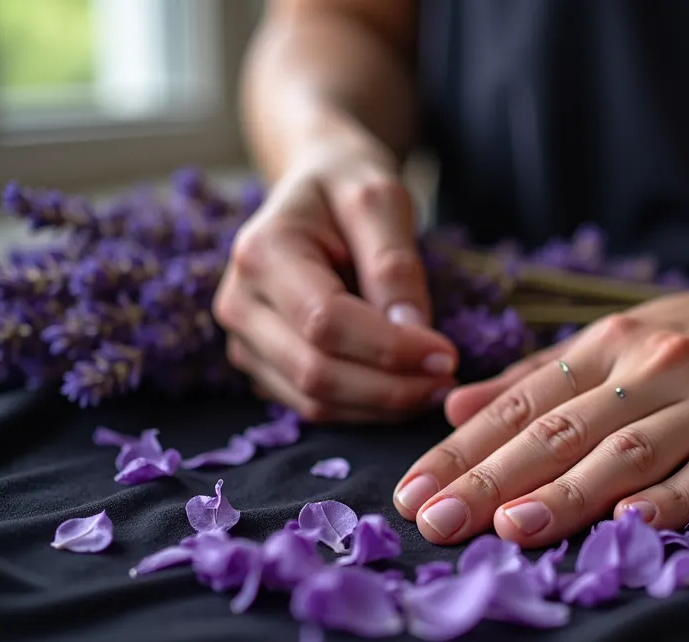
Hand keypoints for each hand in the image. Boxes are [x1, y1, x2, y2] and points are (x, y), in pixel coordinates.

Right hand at [214, 132, 458, 421]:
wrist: (315, 187)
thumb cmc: (348, 185)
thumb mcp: (381, 199)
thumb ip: (394, 263)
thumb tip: (412, 331)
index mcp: (262, 252)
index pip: (326, 323)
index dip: (390, 349)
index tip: (447, 354)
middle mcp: (239, 302)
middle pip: (316, 372)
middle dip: (391, 387)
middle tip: (449, 381)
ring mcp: (244, 339)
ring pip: (314, 400)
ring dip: (382, 406)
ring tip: (435, 386)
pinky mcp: (262, 366)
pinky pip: (314, 406)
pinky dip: (364, 409)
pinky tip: (405, 388)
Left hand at [392, 261, 688, 546]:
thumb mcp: (621, 338)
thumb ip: (538, 377)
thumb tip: (454, 406)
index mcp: (611, 345)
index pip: (524, 402)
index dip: (465, 448)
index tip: (413, 490)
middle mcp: (654, 369)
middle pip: (563, 430)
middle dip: (492, 477)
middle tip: (435, 520)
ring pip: (628, 452)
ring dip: (567, 491)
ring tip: (510, 528)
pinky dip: (672, 499)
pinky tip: (631, 525)